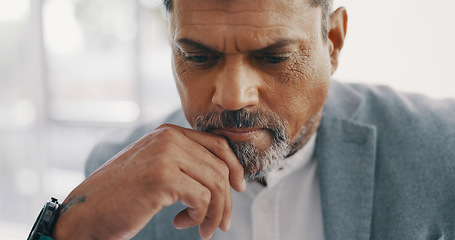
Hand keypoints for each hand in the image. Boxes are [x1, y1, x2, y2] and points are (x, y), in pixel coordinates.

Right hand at [52, 124, 245, 239]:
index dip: (235, 167)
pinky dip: (200, 217)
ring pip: (216, 183)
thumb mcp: (155, 169)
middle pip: (220, 166)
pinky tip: (181, 223)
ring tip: (203, 229)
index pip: (218, 144)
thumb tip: (223, 175)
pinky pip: (203, 198)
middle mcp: (168, 139)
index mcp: (168, 134)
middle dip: (226, 200)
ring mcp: (165, 156)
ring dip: (215, 213)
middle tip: (221, 224)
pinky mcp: (162, 178)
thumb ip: (183, 163)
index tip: (239, 189)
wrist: (84, 213)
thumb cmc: (121, 196)